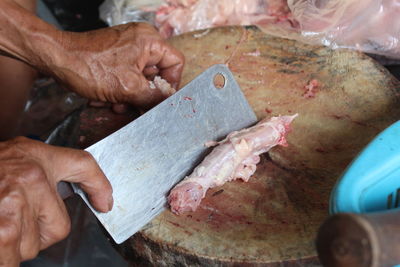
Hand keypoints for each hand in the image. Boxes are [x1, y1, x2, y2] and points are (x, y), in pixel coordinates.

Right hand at [0, 137, 112, 265]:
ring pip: (31, 247)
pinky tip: (2, 238)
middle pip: (56, 229)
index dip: (98, 187)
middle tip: (16, 214)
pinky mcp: (0, 229)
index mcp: (39, 164)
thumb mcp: (33, 154)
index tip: (104, 204)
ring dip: (16, 245)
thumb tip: (105, 203)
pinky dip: (7, 257)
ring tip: (2, 221)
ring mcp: (10, 207)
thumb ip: (73, 170)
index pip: (83, 168)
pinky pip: (12, 259)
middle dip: (38, 231)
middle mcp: (28, 183)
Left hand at [48, 23, 184, 108]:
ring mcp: (128, 47)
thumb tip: (169, 102)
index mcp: (150, 40)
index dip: (171, 84)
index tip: (160, 99)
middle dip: (144, 93)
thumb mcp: (129, 88)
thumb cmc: (88, 67)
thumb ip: (155, 96)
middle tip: (135, 105)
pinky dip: (119, 89)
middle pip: (157, 73)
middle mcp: (141, 40)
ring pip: (141, 78)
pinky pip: (127, 76)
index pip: (176, 63)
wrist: (58, 60)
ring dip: (130, 95)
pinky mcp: (116, 55)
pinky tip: (106, 98)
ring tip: (115, 103)